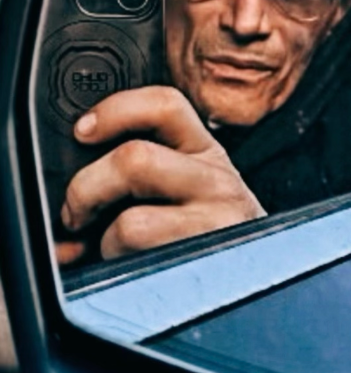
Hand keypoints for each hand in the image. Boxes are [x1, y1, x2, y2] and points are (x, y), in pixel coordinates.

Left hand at [56, 86, 265, 262]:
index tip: (83, 130)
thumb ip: (144, 169)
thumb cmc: (210, 221)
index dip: (116, 110)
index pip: (165, 105)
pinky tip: (129, 266)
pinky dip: (118, 267)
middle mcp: (215, 179)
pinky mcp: (205, 263)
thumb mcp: (191, 179)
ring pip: (132, 222)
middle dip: (84, 189)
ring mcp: (215, 224)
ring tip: (109, 245)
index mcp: (204, 150)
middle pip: (135, 161)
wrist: (256, 265)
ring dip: (102, 239)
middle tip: (77, 211)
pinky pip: (142, 265)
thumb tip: (71, 200)